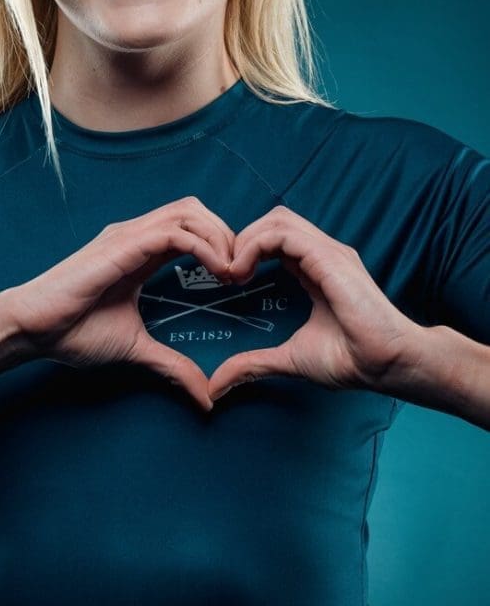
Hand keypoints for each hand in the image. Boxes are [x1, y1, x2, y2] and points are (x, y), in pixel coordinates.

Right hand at [0, 196, 234, 411]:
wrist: (31, 328)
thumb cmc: (71, 332)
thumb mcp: (134, 348)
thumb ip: (171, 364)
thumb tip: (206, 396)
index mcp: (140, 252)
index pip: (191, 226)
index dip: (220, 243)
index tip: (236, 279)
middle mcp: (136, 234)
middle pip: (195, 208)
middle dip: (226, 232)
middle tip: (240, 271)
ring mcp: (129, 235)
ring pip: (189, 211)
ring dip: (219, 236)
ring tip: (231, 272)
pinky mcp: (122, 244)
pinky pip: (174, 232)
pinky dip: (203, 246)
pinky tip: (215, 271)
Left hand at [208, 205, 419, 401]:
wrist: (387, 364)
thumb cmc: (352, 360)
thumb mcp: (290, 358)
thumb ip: (254, 363)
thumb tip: (217, 384)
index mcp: (316, 269)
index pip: (275, 238)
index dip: (246, 249)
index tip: (227, 279)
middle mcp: (322, 253)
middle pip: (274, 220)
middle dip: (242, 238)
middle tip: (224, 273)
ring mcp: (327, 252)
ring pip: (277, 220)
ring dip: (245, 240)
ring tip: (231, 272)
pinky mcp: (328, 257)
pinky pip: (283, 234)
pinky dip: (256, 245)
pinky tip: (243, 271)